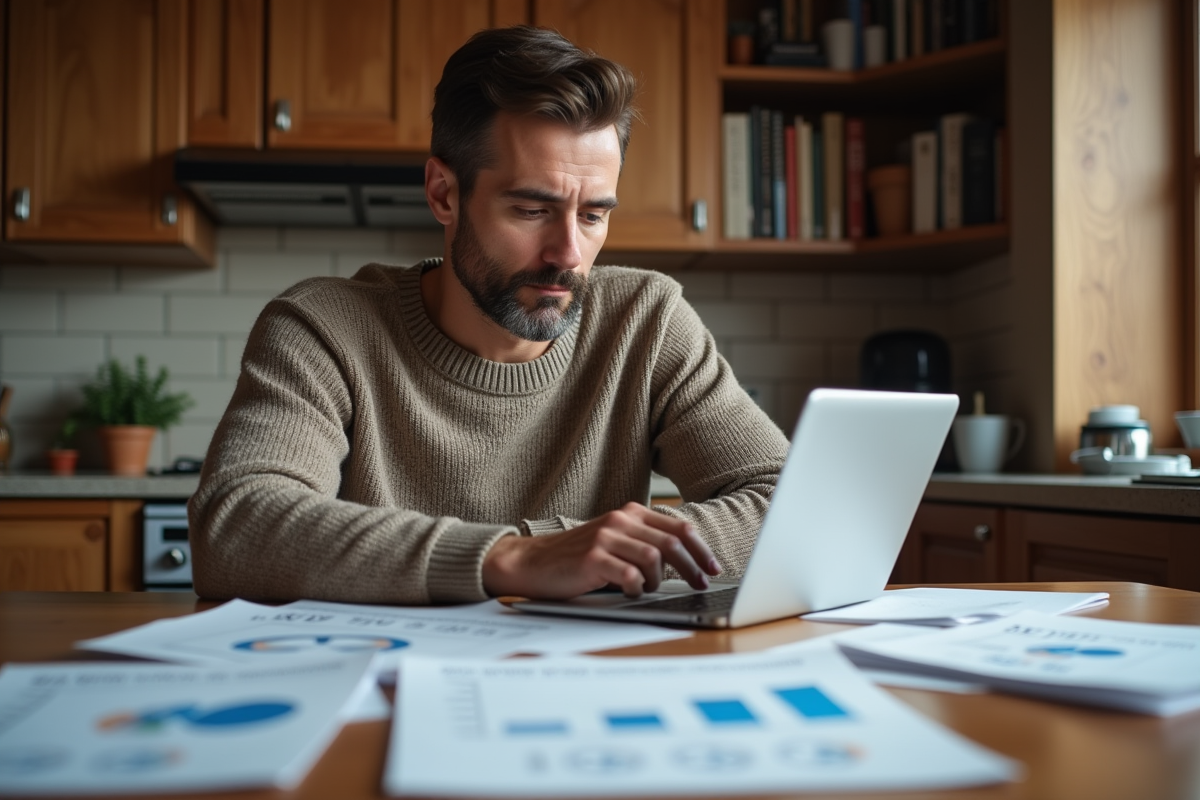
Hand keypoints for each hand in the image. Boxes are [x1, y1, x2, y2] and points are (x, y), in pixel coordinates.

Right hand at [482, 503, 721, 599]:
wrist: (533, 562)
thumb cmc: (577, 557)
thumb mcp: (614, 541)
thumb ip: (643, 543)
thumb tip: (685, 564)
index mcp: (629, 513)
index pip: (678, 527)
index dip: (700, 548)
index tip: (712, 567)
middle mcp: (620, 520)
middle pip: (672, 542)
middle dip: (693, 566)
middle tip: (701, 584)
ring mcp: (606, 538)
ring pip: (654, 558)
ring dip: (659, 580)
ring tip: (649, 589)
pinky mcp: (593, 559)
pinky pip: (630, 576)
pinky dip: (637, 588)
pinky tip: (630, 592)